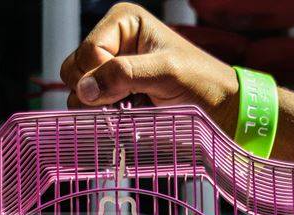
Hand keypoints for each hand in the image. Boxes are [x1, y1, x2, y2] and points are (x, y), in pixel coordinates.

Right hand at [60, 2, 239, 132]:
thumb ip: (125, 75)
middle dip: (95, 91)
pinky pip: (89, 104)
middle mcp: (112, 40)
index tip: (126, 93)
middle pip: (75, 68)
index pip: (89, 51)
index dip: (101, 76)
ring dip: (98, 105)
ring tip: (130, 108)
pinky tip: (127, 114)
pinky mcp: (112, 90)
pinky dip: (103, 114)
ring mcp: (110, 67)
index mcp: (124, 21)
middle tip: (126, 102)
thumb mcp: (167, 73)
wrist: (218, 108)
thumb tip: (84, 89)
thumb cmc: (201, 83)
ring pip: (78, 88)